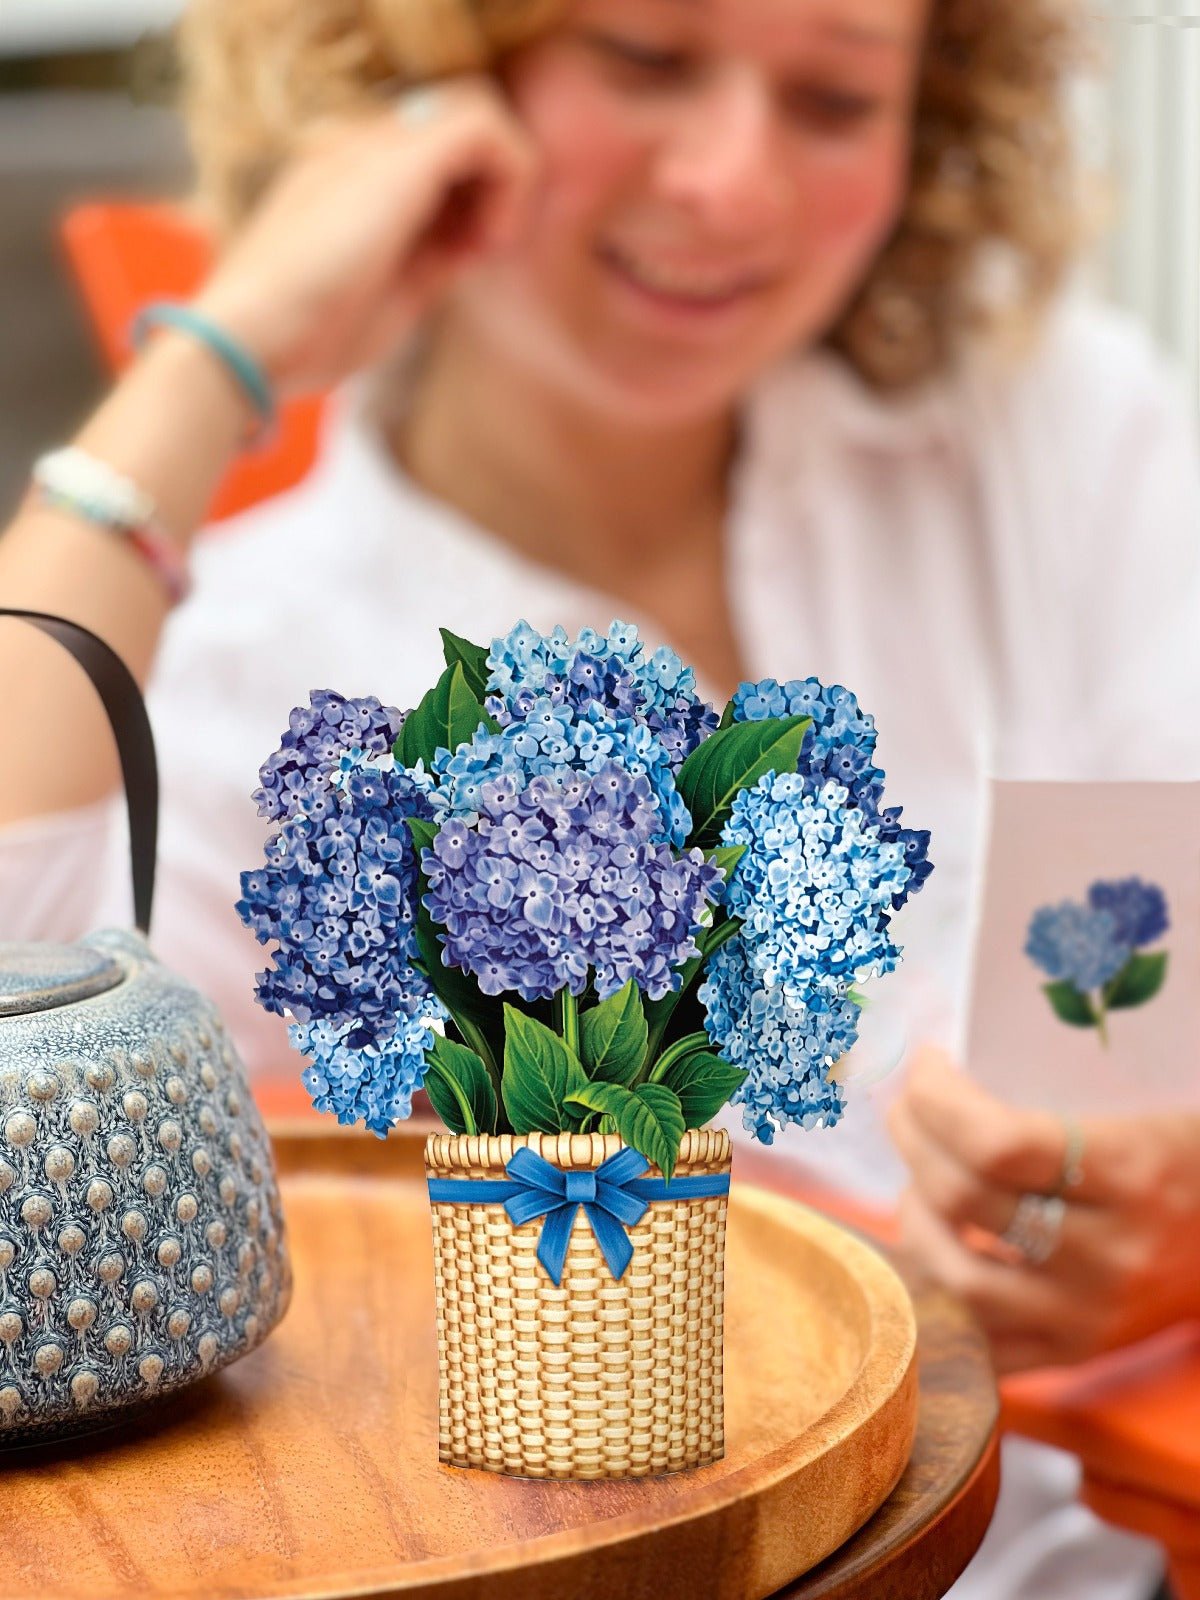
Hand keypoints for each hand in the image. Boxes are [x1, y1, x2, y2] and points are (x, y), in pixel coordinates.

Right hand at [192, 77, 538, 395]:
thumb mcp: (388, 294)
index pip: (431, 156)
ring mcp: (374, 143)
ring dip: (507, 176)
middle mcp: (359, 146)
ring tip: (491, 241)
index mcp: (347, 175)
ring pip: (476, 110)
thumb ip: (429, 260)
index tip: (467, 259)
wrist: (253, 338)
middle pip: (455, 125)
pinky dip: (512, 178)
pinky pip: (486, 128)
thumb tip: (472, 243)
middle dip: (493, 181)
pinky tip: (490, 236)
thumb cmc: (309, 336)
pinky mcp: (397, 157)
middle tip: (487, 245)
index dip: (470, 201)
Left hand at [887, 1047, 1199, 1374]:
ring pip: (957, 1279)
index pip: (999, 1143)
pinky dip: (936, 1295)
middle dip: (912, 1143)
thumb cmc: (1184, 1156)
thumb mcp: (1141, 1110)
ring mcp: (1088, 1314)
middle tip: (906, 1112)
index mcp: (1130, 1171)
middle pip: (964, 1200)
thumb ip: (1054, 1097)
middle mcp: (1109, 1252)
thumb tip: (946, 1070)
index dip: (938, 1099)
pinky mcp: (1074, 1354)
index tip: (927, 1065)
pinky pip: (977, 1341)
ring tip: (916, 1185)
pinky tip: (934, 1248)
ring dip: (913, 1220)